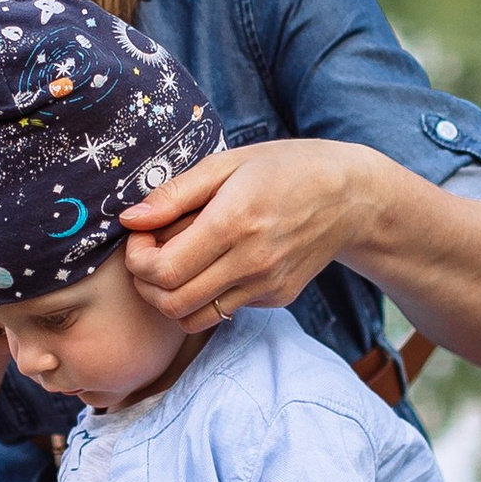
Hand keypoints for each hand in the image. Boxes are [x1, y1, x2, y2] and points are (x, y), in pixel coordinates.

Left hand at [120, 139, 375, 332]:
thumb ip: (175, 194)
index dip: (137, 259)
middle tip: (149, 256)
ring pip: (193, 318)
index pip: (163, 270)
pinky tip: (214, 263)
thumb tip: (130, 219)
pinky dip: (205, 294)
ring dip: (170, 298)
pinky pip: (223, 310)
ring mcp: (266, 285)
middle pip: (172, 303)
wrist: (350, 196)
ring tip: (174, 265)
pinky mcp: (277, 297)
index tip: (140, 237)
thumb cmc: (284, 169)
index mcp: (234, 222)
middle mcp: (252, 261)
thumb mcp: (227, 163)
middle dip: (145, 284)